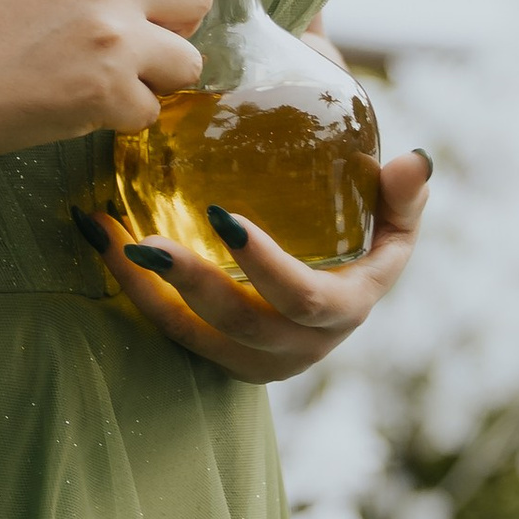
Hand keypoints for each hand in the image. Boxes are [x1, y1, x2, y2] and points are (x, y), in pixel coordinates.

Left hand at [74, 149, 432, 384]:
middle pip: (243, 322)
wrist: (330, 290)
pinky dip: (134, 290)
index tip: (224, 220)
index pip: (309, 297)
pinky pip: (171, 331)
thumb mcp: (391, 215)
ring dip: (149, 290)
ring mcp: (258, 358)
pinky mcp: (220, 357)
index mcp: (350, 305)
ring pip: (197, 334)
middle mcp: (304, 344)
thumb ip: (401, 189)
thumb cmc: (358, 231)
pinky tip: (101, 238)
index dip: (268, 266)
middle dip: (193, 283)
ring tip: (114, 241)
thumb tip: (416, 161)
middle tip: (149, 242)